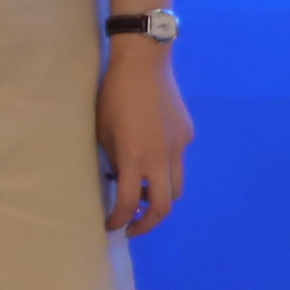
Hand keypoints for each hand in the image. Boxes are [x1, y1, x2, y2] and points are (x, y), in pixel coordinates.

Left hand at [100, 42, 191, 237]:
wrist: (143, 62)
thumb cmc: (113, 94)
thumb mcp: (103, 130)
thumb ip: (114, 158)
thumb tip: (118, 177)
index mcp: (134, 157)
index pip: (129, 203)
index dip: (119, 220)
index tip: (111, 226)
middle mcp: (160, 158)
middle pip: (163, 206)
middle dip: (147, 223)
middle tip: (132, 226)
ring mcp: (178, 147)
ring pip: (176, 187)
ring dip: (160, 199)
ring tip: (143, 197)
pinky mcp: (186, 134)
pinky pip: (178, 161)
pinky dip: (165, 168)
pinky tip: (152, 154)